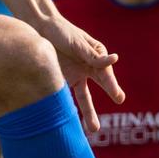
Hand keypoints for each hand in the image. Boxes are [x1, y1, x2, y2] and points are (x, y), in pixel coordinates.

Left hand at [39, 12, 122, 137]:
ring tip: (93, 129)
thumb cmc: (61, 31)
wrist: (39, 28)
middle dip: (109, 94)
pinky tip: (72, 121)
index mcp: (96, 55)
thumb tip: (114, 59)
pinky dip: (71, 108)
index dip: (111, 85)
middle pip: (100, 85)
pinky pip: (67, 96)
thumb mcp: (77, 42)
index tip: (118, 97)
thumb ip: (92, 55)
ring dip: (88, 112)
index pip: (105, 73)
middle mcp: (88, 67)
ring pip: (84, 97)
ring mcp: (75, 74)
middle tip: (119, 103)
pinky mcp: (62, 80)